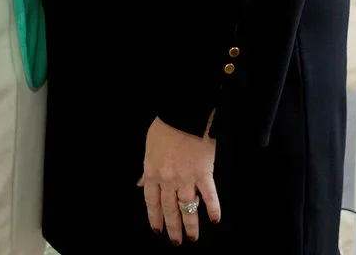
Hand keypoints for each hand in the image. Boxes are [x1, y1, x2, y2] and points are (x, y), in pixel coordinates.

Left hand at [138, 118, 221, 243]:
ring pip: (187, 208)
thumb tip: (140, 184)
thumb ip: (146, 169)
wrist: (183, 113)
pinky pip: (209, 195)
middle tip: (176, 242)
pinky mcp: (203, 173)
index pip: (152, 202)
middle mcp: (168, 180)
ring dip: (190, 225)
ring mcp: (186, 178)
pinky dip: (213, 209)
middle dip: (172, 228)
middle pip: (169, 210)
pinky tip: (215, 220)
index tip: (157, 230)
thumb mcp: (149, 148)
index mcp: (152, 173)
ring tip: (192, 238)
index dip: (155, 218)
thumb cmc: (165, 127)